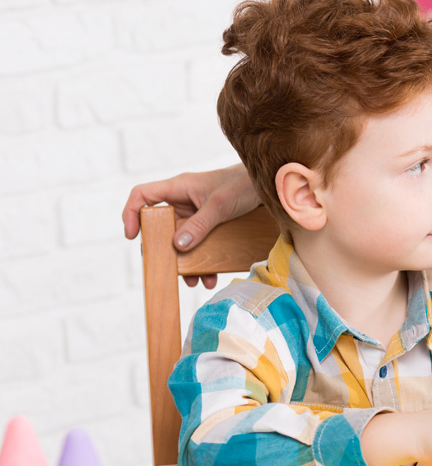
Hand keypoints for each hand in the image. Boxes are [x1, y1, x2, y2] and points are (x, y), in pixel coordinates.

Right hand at [121, 164, 258, 287]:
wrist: (266, 185)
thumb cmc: (242, 184)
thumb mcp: (220, 206)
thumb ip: (199, 225)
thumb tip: (177, 245)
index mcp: (178, 188)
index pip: (142, 195)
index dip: (131, 213)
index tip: (132, 236)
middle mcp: (182, 200)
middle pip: (159, 225)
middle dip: (163, 250)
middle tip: (166, 268)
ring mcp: (195, 213)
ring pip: (180, 239)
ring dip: (185, 261)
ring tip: (193, 280)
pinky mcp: (208, 223)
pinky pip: (198, 243)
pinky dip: (203, 260)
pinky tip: (211, 276)